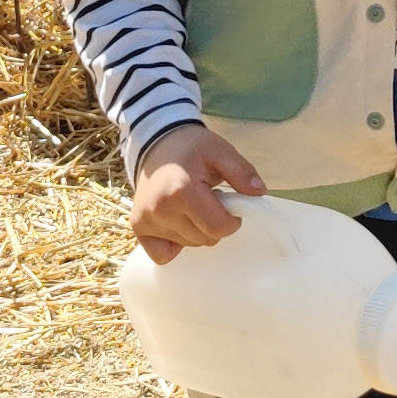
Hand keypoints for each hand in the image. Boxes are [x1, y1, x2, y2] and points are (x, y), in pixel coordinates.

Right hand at [129, 124, 266, 261]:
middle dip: (214, 223)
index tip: (228, 204)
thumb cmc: (191, 147)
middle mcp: (160, 209)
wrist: (156, 142)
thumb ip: (241, 171)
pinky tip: (176, 222)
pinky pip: (163, 255)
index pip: (218, 227)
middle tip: (207, 200)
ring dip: (196, 230)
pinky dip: (174, 244)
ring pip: (188, 245)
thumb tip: (259, 192)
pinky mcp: (137, 227)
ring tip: (190, 205)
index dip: (232, 220)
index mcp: (182, 190)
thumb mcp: (220, 151)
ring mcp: (146, 220)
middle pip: (205, 239)